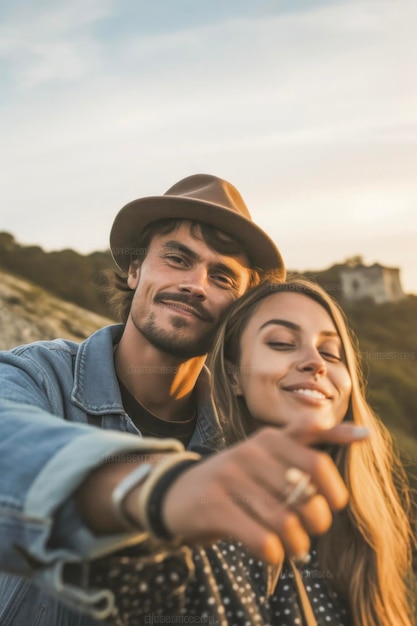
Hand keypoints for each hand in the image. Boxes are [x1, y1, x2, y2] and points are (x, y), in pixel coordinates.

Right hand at [161, 422, 368, 563]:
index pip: (317, 455)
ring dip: (296, 544)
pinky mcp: (215, 506)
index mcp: (269, 438)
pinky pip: (261, 538)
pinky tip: (270, 553)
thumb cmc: (235, 478)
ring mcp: (231, 477)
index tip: (337, 500)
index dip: (334, 485)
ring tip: (293, 547)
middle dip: (318, 521)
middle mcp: (251, 452)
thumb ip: (307, 440)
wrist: (177, 493)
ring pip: (286, 520)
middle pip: (307, 493)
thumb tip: (364, 432)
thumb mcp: (265, 452)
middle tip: (311, 529)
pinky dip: (273, 553)